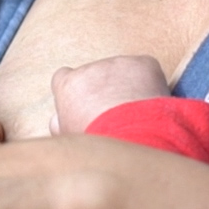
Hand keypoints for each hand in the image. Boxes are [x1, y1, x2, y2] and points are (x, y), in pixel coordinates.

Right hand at [50, 56, 169, 134]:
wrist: (132, 138)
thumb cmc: (98, 145)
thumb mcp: (70, 138)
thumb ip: (60, 124)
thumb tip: (57, 121)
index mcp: (68, 85)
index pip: (65, 77)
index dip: (77, 91)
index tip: (85, 104)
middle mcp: (91, 69)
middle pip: (97, 76)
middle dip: (105, 91)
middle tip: (116, 115)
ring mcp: (118, 64)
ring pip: (123, 73)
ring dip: (128, 88)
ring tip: (136, 114)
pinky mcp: (143, 64)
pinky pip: (146, 70)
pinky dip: (150, 83)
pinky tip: (151, 105)